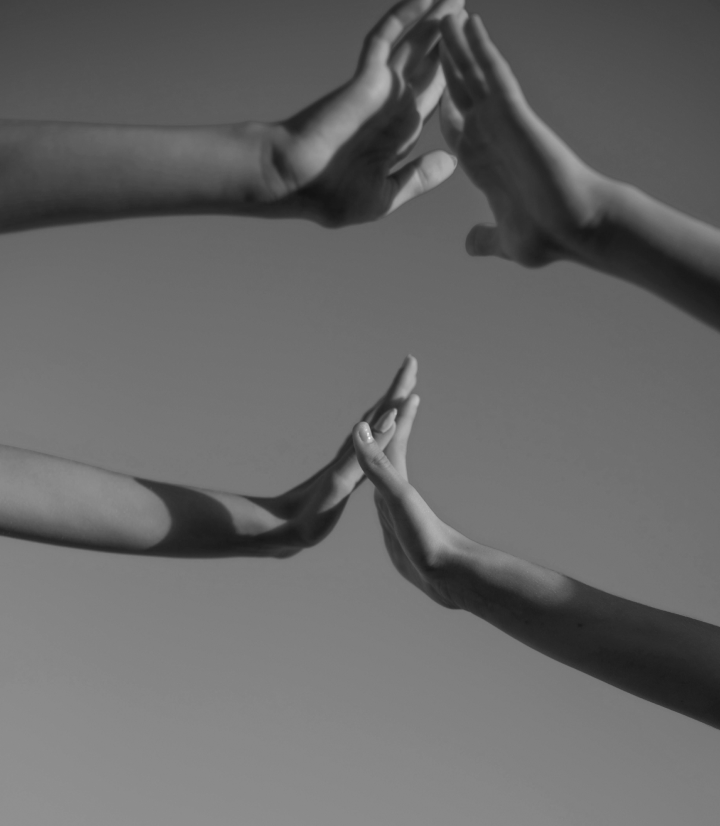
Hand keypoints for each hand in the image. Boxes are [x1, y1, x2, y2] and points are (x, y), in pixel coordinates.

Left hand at [247, 355, 418, 556]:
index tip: (411, 362)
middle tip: (411, 368)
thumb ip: (367, 451)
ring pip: (371, 428)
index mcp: (355, 452)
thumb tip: (389, 418)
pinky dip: (377, 435)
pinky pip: (366, 447)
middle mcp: (350, 452)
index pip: (382, 412)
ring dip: (388, 410)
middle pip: (378, 413)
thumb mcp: (341, 482)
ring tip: (399, 399)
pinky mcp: (340, 477)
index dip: (398, 389)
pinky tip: (376, 439)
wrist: (276, 530)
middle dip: (396, 391)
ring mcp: (345, 463)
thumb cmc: (309, 516)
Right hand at [262, 0, 462, 225]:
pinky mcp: (366, 77)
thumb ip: (418, 179)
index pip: (433, 100)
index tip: (472, 65)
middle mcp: (393, 107)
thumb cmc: (331, 197)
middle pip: (429, 67)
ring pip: (415, 46)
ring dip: (436, 21)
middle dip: (450, 44)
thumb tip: (450, 161)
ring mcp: (380, 89)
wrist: (294, 182)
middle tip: (470, 17)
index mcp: (399, 135)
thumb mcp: (385, 196)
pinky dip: (403, 16)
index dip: (453, 79)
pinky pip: (386, 38)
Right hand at [352, 393, 469, 608]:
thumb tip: (361, 426)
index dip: (398, 398)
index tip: (409, 368)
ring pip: (387, 465)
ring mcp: (396, 504)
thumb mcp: (397, 498)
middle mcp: (397, 484)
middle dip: (396, 412)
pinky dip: (378, 481)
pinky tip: (378, 489)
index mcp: (397, 473)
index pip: (396, 427)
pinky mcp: (394, 525)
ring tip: (379, 431)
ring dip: (385, 443)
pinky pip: (382, 493)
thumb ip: (377, 463)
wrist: (447, 576)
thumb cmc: (426, 538)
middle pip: (394, 439)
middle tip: (401, 386)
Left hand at [439, 12, 607, 265]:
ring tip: (441, 15)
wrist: (574, 229)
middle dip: (443, 67)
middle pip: (459, 93)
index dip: (438, 106)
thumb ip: (486, 238)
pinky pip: (493, 75)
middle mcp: (489, 137)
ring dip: (456, 46)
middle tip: (428, 38)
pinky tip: (468, 23)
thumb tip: (471, 244)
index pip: (454, 126)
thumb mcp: (504, 241)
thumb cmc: (547, 237)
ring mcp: (501, 123)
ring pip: (472, 76)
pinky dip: (480, 49)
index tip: (421, 92)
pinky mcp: (513, 115)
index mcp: (481, 163)